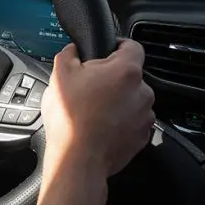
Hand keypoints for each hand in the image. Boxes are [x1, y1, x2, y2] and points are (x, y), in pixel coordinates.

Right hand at [41, 39, 154, 182]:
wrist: (78, 158)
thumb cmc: (70, 118)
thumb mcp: (59, 75)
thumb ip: (69, 54)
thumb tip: (74, 50)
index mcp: (125, 70)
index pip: (132, 45)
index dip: (116, 46)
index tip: (106, 52)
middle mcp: (142, 91)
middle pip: (129, 75)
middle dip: (111, 79)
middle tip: (89, 88)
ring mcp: (145, 115)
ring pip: (131, 99)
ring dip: (116, 101)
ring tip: (92, 111)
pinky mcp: (142, 135)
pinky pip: (132, 121)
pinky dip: (119, 121)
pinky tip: (99, 126)